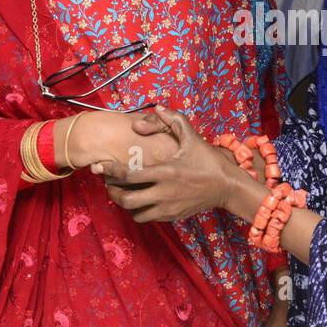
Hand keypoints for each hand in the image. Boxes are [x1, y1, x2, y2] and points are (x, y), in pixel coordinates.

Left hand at [91, 105, 245, 222]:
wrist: (227, 187)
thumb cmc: (209, 161)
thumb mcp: (192, 137)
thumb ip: (174, 119)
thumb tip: (157, 108)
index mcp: (165, 172)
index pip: (128, 174)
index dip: (109, 170)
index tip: (98, 165)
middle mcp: (163, 193)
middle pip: (126, 199)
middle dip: (112, 192)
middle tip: (109, 182)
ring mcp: (168, 207)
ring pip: (134, 213)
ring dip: (125, 203)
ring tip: (123, 192)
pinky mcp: (172, 216)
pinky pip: (147, 218)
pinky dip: (139, 210)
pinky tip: (141, 199)